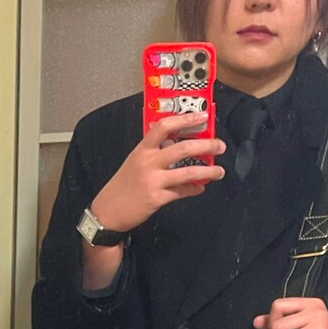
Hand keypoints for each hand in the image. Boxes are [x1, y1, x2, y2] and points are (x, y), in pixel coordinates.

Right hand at [90, 114, 225, 232]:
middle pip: (183, 148)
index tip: (202, 116)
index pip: (164, 126)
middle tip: (220, 146)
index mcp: (142, 149)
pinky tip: (200, 188)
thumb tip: (179, 146)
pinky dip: (194, 189)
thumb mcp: (134, 162)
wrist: (107, 212)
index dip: (185, 119)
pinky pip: (181, 192)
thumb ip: (154, 153)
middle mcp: (148, 162)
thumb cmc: (122, 186)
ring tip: (219, 171)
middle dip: (206, 145)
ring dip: (208, 171)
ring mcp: (153, 181)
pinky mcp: (156, 198)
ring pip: (187, 172)